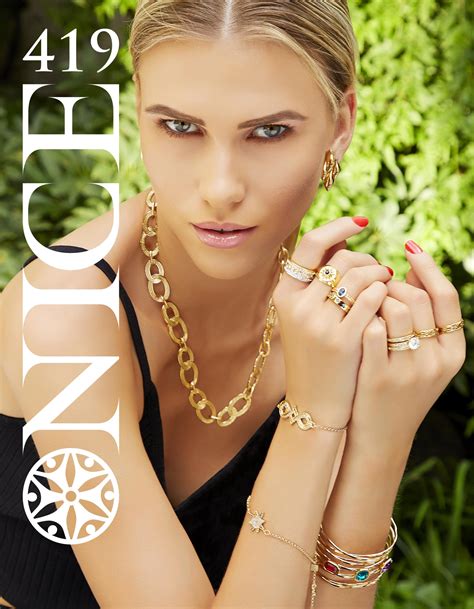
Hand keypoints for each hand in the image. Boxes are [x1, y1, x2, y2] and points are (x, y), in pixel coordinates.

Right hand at [273, 217, 392, 428]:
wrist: (315, 401)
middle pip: (341, 258)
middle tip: (380, 269)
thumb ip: (315, 281)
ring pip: (359, 275)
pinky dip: (384, 293)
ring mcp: (318, 323)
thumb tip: (341, 242)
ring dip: (380, 273)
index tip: (360, 222)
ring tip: (387, 281)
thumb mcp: (302, 316)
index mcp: (284, 294)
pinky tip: (387, 299)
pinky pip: (372, 299)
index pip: (311, 244)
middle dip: (367, 258)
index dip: (338, 227)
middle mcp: (297, 305)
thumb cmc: (314, 353)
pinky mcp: (342, 339)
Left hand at [347, 240, 466, 454]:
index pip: (446, 296)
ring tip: (363, 299)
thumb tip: (413, 268)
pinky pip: (370, 329)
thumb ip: (421, 315)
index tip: (409, 246)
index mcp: (453, 353)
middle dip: (391, 284)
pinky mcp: (378, 377)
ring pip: (393, 308)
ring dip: (374, 297)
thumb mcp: (422, 355)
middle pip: (417, 298)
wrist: (380, 435)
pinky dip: (361, 316)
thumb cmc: (399, 385)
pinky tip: (353, 316)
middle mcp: (436, 361)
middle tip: (374, 282)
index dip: (427, 267)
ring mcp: (408, 370)